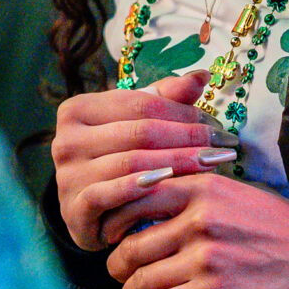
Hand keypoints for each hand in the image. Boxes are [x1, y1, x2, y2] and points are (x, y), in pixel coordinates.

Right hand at [51, 71, 235, 251]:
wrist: (92, 212)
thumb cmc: (119, 157)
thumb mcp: (138, 122)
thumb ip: (167, 98)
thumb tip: (202, 76)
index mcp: (78, 109)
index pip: (142, 105)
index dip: (184, 114)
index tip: (218, 126)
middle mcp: (65, 140)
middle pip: (141, 133)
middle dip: (189, 139)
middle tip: (224, 148)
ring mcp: (66, 176)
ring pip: (132, 163)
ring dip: (178, 164)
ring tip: (212, 166)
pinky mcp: (73, 210)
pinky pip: (111, 195)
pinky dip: (141, 189)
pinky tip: (172, 185)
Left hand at [106, 171, 288, 288]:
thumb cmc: (287, 231)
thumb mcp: (241, 195)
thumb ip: (198, 200)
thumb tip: (155, 216)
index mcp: (205, 187)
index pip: (136, 196)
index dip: (115, 222)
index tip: (112, 236)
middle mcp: (199, 217)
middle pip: (130, 244)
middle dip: (118, 266)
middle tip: (121, 275)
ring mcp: (204, 256)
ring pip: (138, 278)